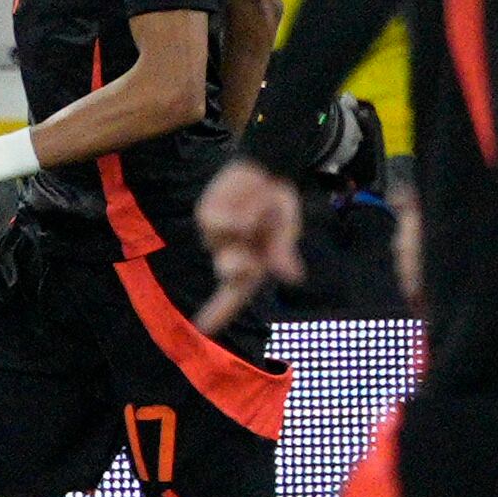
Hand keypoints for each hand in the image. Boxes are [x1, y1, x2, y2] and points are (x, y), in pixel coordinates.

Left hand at [193, 160, 305, 334]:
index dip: (219, 311)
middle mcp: (230, 253)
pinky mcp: (206, 215)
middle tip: (250, 257)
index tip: (204, 328)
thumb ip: (285, 251)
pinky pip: (220, 221)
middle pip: (229, 271)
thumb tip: (293, 278)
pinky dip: (239, 210)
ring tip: (261, 206)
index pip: (233, 294)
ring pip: (223, 241)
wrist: (268, 169)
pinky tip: (247, 198)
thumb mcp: (287, 228)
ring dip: (249, 223)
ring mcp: (215, 236)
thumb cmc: (279, 205)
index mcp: (253, 264)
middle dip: (239, 266)